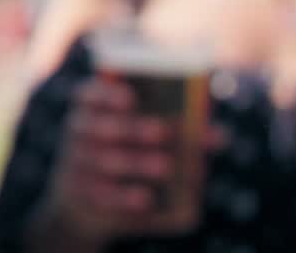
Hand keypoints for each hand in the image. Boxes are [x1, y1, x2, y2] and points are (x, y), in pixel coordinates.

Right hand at [39, 77, 198, 246]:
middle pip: (99, 126)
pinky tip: (146, 198)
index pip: (90, 93)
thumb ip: (179, 131)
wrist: (86, 202)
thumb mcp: (144, 137)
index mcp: (89, 108)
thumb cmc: (127, 155)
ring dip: (135, 162)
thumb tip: (220, 135)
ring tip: (165, 166)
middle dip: (132, 128)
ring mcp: (75, 164)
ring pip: (102, 161)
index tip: (132, 97)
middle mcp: (77, 132)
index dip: (107, 93)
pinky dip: (124, 196)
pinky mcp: (79, 196)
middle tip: (163, 131)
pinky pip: (101, 195)